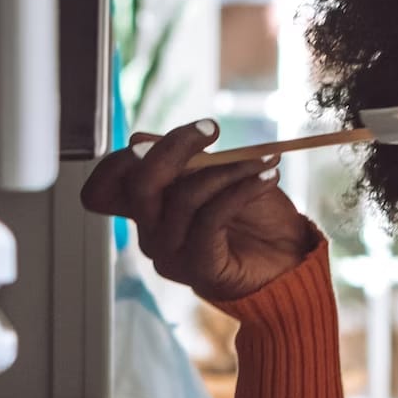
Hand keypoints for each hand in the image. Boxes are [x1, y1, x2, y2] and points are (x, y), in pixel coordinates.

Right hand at [78, 119, 320, 304]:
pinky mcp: (197, 268)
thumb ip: (182, 160)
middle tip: (212, 129)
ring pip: (184, 197)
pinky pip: (211, 218)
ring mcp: (170, 253)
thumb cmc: (254, 217)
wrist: (290, 260)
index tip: (194, 129)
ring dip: (228, 170)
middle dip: (175, 147)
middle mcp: (151, 233)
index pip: (108, 183)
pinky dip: (242, 190)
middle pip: (140, 184)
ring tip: (264, 160)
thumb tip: (140, 140)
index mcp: (148, 208)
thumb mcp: (217, 175)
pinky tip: (267, 178)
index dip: (133, 153)